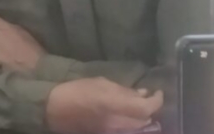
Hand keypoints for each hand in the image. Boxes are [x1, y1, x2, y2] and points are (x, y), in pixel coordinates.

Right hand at [46, 78, 163, 133]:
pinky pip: (126, 131)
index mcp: (116, 105)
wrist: (56, 110)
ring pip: (137, 128)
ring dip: (141, 118)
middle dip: (149, 109)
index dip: (156, 101)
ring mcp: (113, 132)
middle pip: (144, 120)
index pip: (146, 108)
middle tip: (148, 98)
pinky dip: (131, 123)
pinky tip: (126, 114)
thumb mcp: (101, 83)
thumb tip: (142, 93)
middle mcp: (118, 122)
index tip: (157, 92)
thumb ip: (123, 90)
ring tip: (137, 106)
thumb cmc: (77, 91)